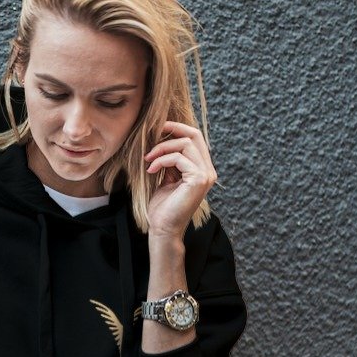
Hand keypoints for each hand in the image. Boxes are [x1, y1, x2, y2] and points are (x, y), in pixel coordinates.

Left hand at [143, 120, 216, 238]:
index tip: (159, 128)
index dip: (178, 128)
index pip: (196, 138)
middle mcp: (208, 171)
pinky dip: (162, 160)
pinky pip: (178, 158)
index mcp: (203, 169)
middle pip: (195, 135)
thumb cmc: (163, 207)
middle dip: (173, 130)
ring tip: (148, 159)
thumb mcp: (167, 178)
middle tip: (152, 133)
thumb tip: (164, 140)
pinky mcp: (198, 180)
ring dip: (162, 148)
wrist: (163, 229)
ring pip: (186, 144)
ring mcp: (206, 175)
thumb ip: (171, 161)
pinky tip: (151, 169)